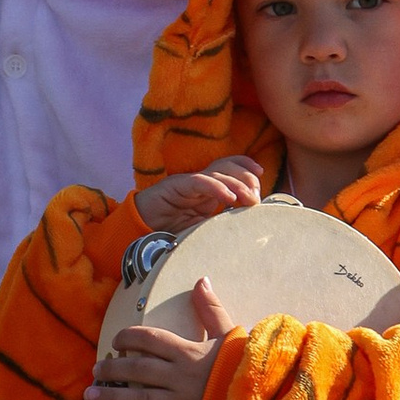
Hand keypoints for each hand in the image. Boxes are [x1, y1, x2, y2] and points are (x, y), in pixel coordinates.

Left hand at [89, 275, 234, 399]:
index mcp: (188, 353)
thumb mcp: (231, 333)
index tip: (116, 342)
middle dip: (112, 369)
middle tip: (95, 371)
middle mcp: (180, 378)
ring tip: (91, 396)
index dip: (129, 338)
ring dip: (113, 399)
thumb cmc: (248, 367)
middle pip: (137, 370)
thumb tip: (201, 279)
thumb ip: (211, 308)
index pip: (150, 340)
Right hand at [134, 157, 263, 237]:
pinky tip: (229, 199)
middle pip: (227, 166)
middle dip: (246, 178)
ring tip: (248, 200)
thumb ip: (220, 224)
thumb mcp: (202, 230)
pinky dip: (217, 188)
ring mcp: (188, 182)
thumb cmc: (170, 232)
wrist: (139, 232)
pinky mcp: (175, 186)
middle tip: (256, 198)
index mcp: (207, 190)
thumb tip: (246, 227)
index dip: (247, 168)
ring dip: (237, 184)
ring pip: (217, 172)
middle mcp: (199, 182)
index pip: (229, 168)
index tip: (261, 180)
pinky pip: (200, 182)